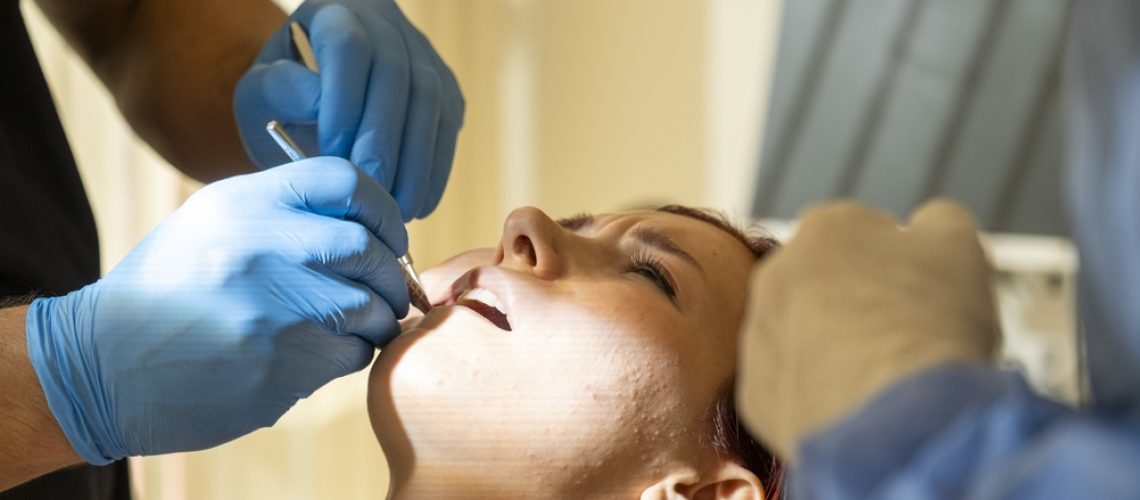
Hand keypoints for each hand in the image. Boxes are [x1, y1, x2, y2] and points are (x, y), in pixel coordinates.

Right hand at [24, 158, 408, 463]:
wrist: (100, 366)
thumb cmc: (164, 293)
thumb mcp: (210, 225)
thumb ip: (281, 213)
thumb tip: (366, 222)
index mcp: (244, 203)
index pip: (346, 180)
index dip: (383, 209)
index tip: (390, 236)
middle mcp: (263, 246)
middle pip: (368, 248)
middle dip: (390, 274)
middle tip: (384, 291)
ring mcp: (275, 308)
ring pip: (370, 306)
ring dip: (373, 320)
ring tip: (343, 328)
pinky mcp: (283, 364)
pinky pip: (353, 353)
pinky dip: (350, 355)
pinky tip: (315, 356)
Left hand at [234, 0, 464, 220]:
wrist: (314, 105)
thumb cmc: (282, 101)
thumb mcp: (261, 95)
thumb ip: (279, 92)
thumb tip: (318, 101)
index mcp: (333, 14)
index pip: (349, 46)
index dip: (345, 99)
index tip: (333, 154)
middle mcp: (385, 26)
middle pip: (396, 73)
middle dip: (385, 137)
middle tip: (373, 190)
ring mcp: (422, 56)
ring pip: (430, 100)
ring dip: (416, 159)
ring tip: (397, 208)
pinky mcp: (444, 89)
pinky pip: (447, 125)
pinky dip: (435, 168)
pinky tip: (418, 204)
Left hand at [736, 199, 999, 461]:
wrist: (900, 420)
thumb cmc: (933, 323)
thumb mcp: (959, 245)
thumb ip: (937, 220)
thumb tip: (925, 222)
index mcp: (824, 227)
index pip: (863, 234)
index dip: (898, 265)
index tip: (921, 294)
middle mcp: (775, 273)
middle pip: (825, 284)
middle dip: (855, 303)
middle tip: (900, 337)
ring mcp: (758, 334)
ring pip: (801, 336)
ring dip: (831, 349)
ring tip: (878, 377)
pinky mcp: (754, 393)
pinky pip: (789, 388)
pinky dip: (816, 396)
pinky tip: (853, 407)